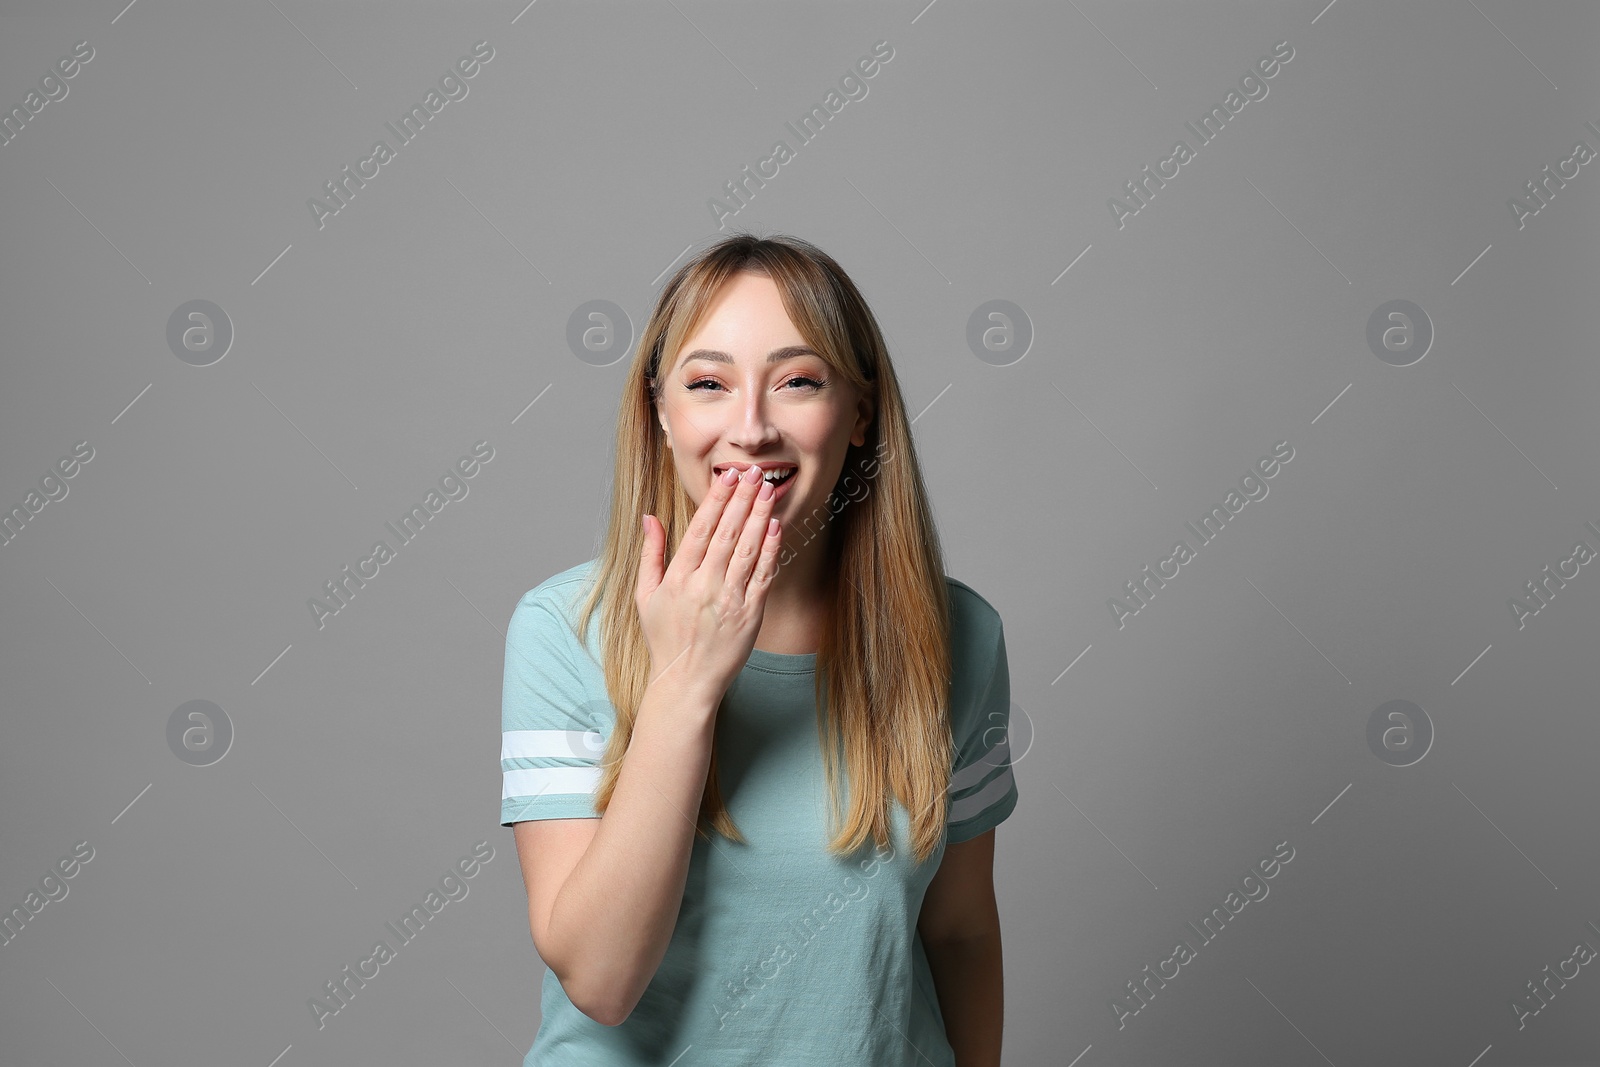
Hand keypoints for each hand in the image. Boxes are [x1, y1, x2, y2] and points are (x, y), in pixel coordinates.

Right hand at [637, 464, 784, 701]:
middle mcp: (705, 586)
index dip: (716, 500)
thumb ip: (650, 554)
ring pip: (748, 550)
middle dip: (743, 500)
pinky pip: (763, 576)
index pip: (701, 529)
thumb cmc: (664, 638)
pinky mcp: (750, 615)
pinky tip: (775, 527)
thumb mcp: (645, 595)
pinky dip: (770, 550)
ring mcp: (729, 600)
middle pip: (728, 533)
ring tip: (768, 490)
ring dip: (760, 517)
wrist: (686, 681)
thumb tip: (650, 517)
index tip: (728, 476)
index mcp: (679, 578)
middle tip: (755, 472)